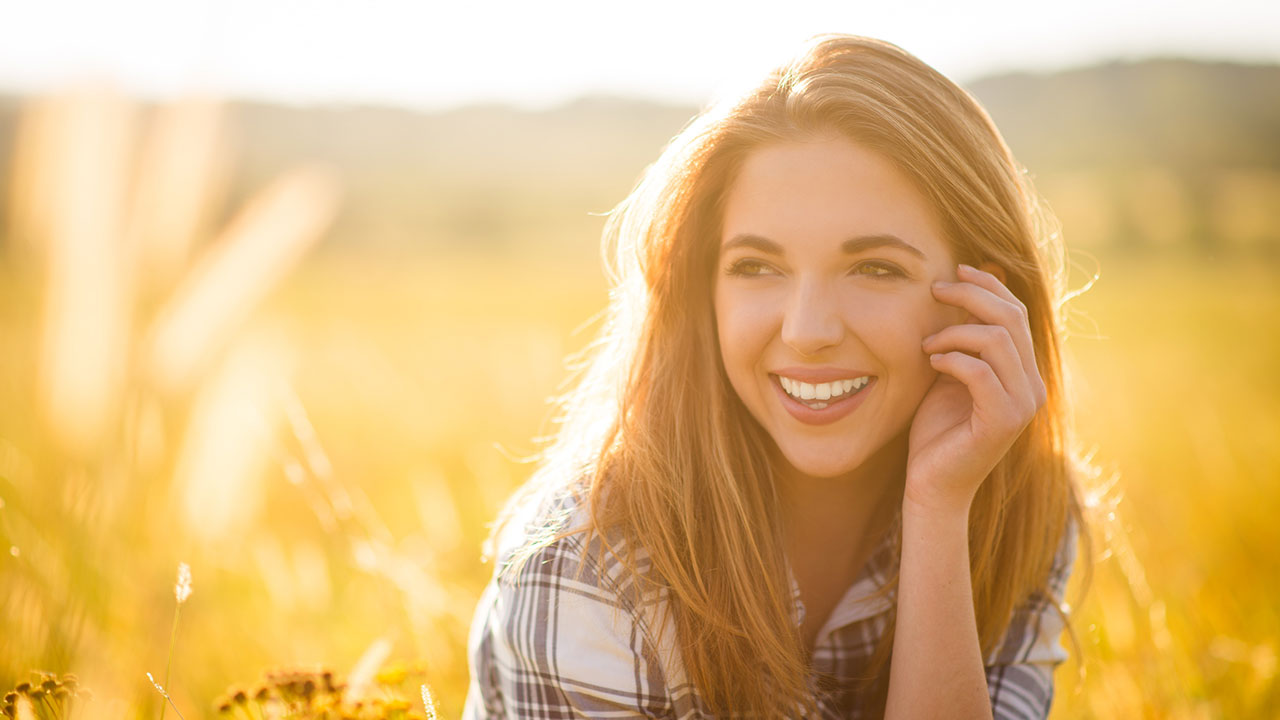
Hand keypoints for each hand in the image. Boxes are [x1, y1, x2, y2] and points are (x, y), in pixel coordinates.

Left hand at [905, 263, 1047, 515]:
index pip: (1017, 313)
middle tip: (934, 289)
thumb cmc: (936, 431)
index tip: (955, 269)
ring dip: (955, 331)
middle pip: (1011, 318)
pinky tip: (931, 362)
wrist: (932, 485)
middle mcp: (1031, 386)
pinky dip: (952, 359)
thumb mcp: (948, 374)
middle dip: (971, 295)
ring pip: (997, 341)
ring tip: (926, 344)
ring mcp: (1022, 405)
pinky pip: (980, 372)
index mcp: (1023, 372)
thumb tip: (959, 289)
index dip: (989, 285)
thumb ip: (959, 340)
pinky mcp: (1002, 422)